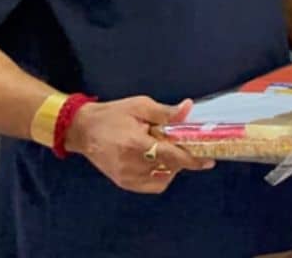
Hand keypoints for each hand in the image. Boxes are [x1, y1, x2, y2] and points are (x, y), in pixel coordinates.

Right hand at [66, 97, 213, 193]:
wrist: (82, 129)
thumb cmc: (112, 115)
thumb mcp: (139, 106)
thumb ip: (165, 112)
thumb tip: (188, 108)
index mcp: (135, 144)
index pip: (171, 156)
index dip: (192, 160)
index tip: (209, 160)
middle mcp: (131, 165)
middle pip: (170, 168)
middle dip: (182, 159)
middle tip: (186, 146)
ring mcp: (126, 177)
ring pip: (163, 179)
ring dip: (172, 168)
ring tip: (166, 151)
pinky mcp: (123, 183)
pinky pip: (152, 185)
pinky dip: (161, 176)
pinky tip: (159, 162)